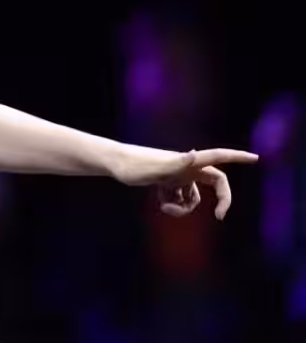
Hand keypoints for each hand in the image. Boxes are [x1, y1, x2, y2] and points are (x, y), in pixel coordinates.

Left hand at [112, 146, 258, 218]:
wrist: (114, 164)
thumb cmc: (134, 165)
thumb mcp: (156, 168)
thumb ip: (178, 163)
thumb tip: (195, 154)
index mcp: (188, 160)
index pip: (218, 156)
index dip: (238, 157)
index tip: (256, 158)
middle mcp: (186, 166)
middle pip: (215, 183)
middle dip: (220, 200)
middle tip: (220, 217)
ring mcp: (177, 174)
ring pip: (194, 196)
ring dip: (185, 208)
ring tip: (165, 208)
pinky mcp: (167, 181)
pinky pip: (179, 198)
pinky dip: (173, 205)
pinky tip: (160, 203)